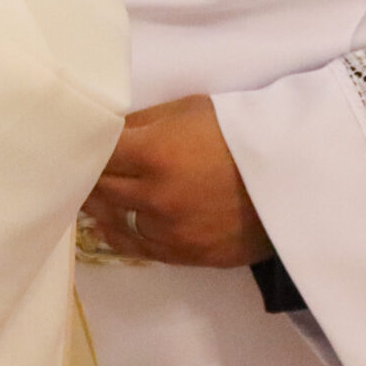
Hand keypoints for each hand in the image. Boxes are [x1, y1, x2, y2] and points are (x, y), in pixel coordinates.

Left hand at [83, 95, 273, 266]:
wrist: (293, 177)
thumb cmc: (240, 132)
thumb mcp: (190, 110)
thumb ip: (143, 121)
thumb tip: (106, 131)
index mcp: (154, 153)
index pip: (97, 153)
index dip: (82, 148)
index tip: (72, 144)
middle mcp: (155, 197)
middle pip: (99, 190)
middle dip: (86, 177)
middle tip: (75, 169)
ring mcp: (169, 231)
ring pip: (114, 222)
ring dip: (103, 207)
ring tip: (92, 195)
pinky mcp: (185, 255)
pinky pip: (139, 247)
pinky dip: (123, 233)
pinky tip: (112, 225)